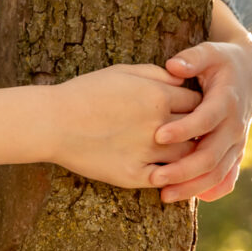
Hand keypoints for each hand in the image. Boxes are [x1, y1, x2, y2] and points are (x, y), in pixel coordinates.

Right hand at [42, 65, 200, 189]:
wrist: (54, 122)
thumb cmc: (86, 92)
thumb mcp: (123, 72)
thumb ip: (156, 74)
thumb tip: (182, 78)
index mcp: (158, 96)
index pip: (197, 101)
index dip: (196, 104)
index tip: (190, 108)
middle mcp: (160, 125)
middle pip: (197, 129)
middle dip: (197, 129)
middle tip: (194, 131)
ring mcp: (148, 152)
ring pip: (187, 157)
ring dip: (187, 154)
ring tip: (183, 152)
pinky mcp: (135, 175)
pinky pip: (166, 179)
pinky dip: (170, 176)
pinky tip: (167, 172)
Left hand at [151, 23, 251, 203]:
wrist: (249, 74)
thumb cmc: (221, 62)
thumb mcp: (210, 52)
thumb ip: (193, 58)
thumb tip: (174, 66)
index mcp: (227, 102)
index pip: (206, 120)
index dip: (184, 130)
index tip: (157, 136)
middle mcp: (235, 127)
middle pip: (211, 156)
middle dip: (183, 169)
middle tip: (155, 177)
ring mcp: (236, 143)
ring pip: (216, 173)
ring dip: (191, 186)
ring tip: (163, 195)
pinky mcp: (234, 153)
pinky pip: (224, 178)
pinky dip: (209, 191)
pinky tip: (187, 196)